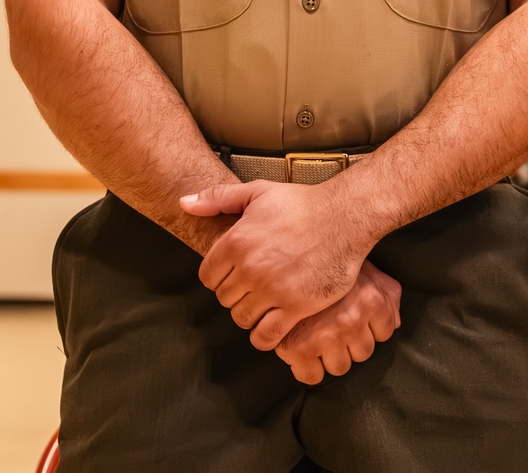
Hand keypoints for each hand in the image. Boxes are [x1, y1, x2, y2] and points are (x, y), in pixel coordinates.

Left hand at [180, 179, 368, 350]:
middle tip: (251, 286)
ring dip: (248, 314)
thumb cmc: (301, 204)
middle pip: (224, 299)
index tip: (232, 273)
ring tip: (261, 303)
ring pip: (241, 319)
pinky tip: (271, 325)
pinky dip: (263, 336)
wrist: (343, 217)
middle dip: (234, 294)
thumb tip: (184, 203)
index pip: (208, 276)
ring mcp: (273, 289)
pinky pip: (266, 336)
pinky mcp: (296, 307)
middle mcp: (250, 268)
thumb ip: (217, 198)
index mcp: (237, 241)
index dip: (218, 276)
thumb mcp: (257, 192)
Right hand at [274, 260, 400, 384]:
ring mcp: (325, 336)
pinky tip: (304, 349)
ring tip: (320, 334)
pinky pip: (311, 376)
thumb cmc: (328, 261)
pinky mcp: (298, 348)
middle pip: (363, 353)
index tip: (356, 317)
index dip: (370, 326)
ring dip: (331, 355)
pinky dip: (308, 368)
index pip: (385, 333)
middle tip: (335, 324)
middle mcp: (351, 321)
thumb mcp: (365, 270)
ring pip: (340, 367)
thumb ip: (387, 292)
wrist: (287, 254)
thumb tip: (395, 321)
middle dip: (351, 342)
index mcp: (370, 300)